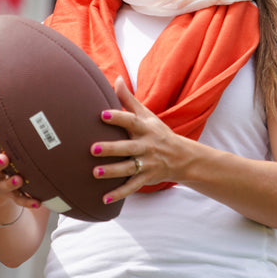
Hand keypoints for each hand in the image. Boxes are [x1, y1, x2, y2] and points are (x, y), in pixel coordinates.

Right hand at [0, 135, 40, 210]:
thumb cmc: (6, 156)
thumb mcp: (3, 145)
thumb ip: (11, 131)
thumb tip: (34, 103)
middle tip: (4, 158)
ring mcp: (0, 184)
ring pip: (3, 185)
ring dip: (10, 182)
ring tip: (19, 179)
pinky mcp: (11, 196)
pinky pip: (19, 199)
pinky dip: (28, 200)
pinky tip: (38, 201)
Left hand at [91, 76, 187, 203]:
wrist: (184, 157)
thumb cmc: (159, 133)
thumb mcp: (148, 115)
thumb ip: (129, 99)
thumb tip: (117, 79)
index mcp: (145, 129)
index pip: (130, 121)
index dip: (117, 118)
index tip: (102, 114)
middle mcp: (146, 145)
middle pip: (127, 147)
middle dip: (110, 149)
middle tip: (92, 148)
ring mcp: (148, 163)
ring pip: (128, 168)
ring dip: (112, 171)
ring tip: (95, 172)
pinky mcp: (148, 178)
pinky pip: (132, 186)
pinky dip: (119, 193)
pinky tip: (104, 199)